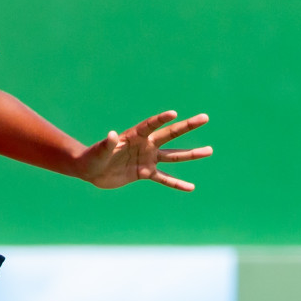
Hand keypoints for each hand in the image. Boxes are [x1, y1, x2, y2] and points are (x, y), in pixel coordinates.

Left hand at [77, 111, 212, 191]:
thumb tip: (112, 134)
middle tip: (205, 117)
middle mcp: (145, 145)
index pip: (150, 125)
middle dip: (187, 126)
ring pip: (173, 156)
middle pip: (170, 134)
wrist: (91, 171)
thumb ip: (107, 143)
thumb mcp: (99, 150)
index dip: (161, 119)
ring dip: (191, 154)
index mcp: (134, 136)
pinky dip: (177, 183)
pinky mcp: (145, 173)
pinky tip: (191, 187)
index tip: (174, 113)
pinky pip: (164, 179)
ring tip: (209, 150)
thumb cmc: (93, 157)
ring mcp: (147, 159)